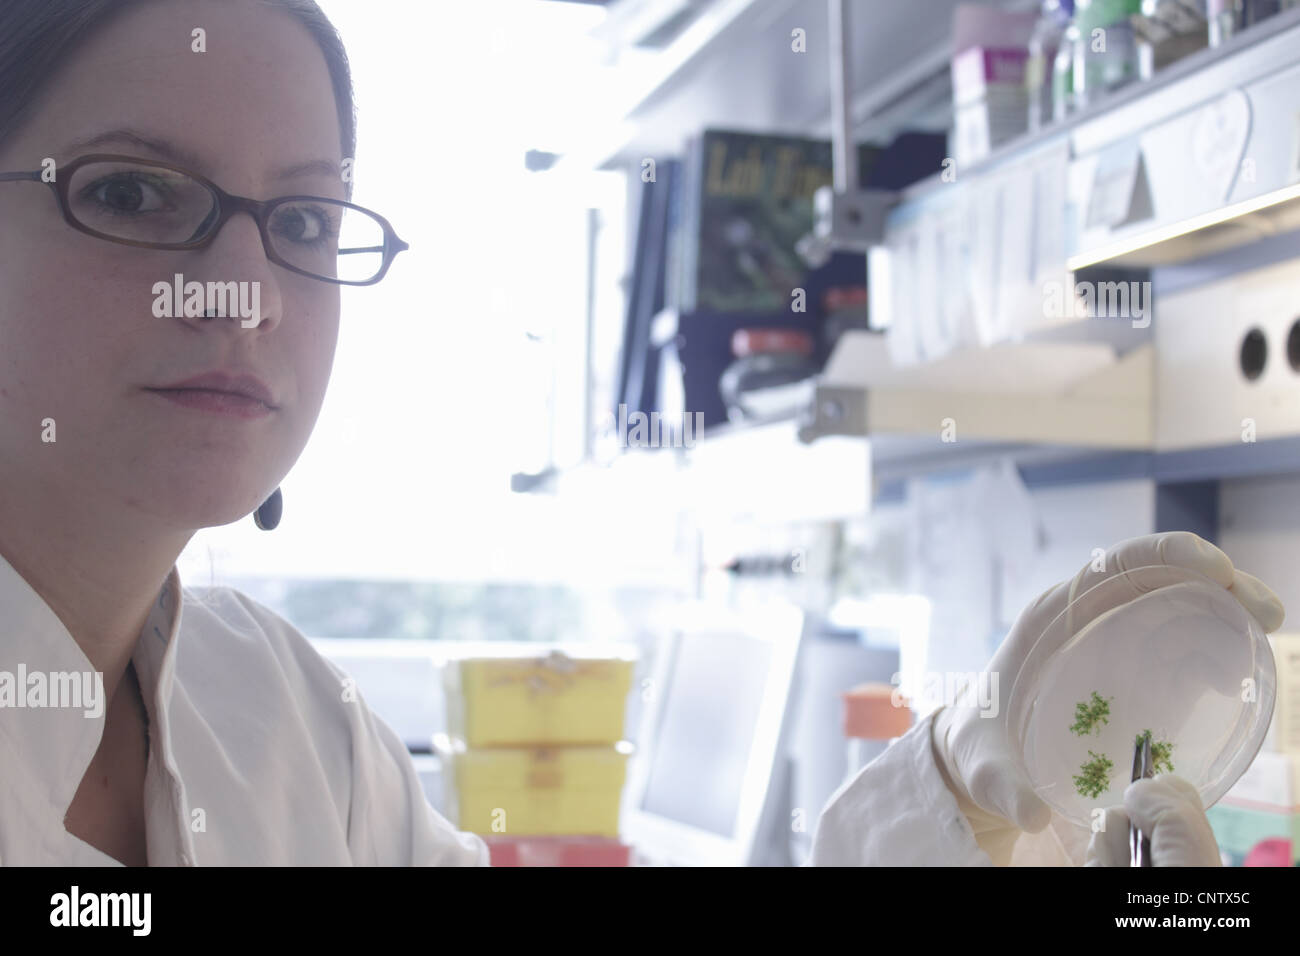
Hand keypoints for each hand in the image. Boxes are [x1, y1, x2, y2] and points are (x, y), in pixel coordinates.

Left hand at [930, 531, 1283, 864]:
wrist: (982, 757)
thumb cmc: (979, 746)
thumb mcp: (983, 762)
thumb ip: (1002, 784)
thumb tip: (1030, 814)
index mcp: (1052, 617)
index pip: (1114, 565)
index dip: (1166, 553)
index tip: (1213, 569)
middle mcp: (1090, 617)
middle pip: (1162, 577)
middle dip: (1220, 581)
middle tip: (1265, 612)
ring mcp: (1117, 640)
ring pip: (1182, 606)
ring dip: (1229, 612)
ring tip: (1261, 636)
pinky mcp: (1138, 671)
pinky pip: (1185, 647)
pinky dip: (1217, 652)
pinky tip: (1231, 681)